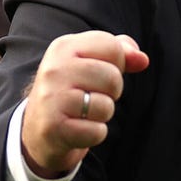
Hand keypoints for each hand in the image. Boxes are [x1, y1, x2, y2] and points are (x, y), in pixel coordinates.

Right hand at [21, 31, 149, 176]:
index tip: (100, 71)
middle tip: (93, 95)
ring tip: (84, 112)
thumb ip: (120, 52)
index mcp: (64, 46)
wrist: (37, 127)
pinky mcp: (53, 128)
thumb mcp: (91, 61)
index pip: (112, 47)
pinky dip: (95, 134)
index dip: (117, 63)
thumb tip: (142, 60)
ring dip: (103, 113)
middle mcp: (54, 70)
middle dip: (113, 91)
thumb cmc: (73, 88)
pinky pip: (97, 132)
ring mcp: (51, 99)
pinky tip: (79, 128)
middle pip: (113, 78)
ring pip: (106, 107)